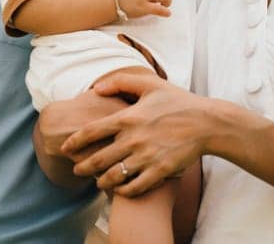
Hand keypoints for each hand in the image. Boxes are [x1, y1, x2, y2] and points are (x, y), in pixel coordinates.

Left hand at [63, 71, 212, 196]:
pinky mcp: (161, 170)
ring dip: (102, 181)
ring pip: (115, 176)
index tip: (65, 148)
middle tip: (76, 170)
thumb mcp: (150, 83)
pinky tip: (120, 190)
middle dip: (83, 167)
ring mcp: (147, 156)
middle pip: (99, 159)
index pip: (91, 132)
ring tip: (97, 182)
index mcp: (128, 117)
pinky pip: (136, 186)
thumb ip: (120, 82)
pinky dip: (124, 190)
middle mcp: (134, 139)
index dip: (74, 141)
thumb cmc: (178, 101)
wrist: (208, 123)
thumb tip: (95, 89)